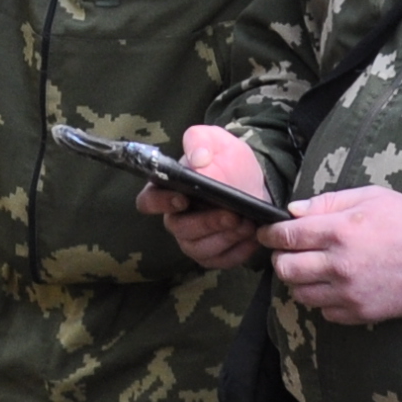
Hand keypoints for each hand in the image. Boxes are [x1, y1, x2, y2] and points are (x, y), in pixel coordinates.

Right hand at [137, 124, 273, 270]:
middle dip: (207, 223)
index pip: (148, 201)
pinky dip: (238, 252)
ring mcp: (192, 239)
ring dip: (225, 238)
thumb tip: (197, 159)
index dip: (161, 203)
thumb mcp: (215, 140)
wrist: (253, 180)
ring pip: (199, 249)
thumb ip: (201, 141)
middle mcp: (175, 217)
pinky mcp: (213, 254)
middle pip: (179, 229)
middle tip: (233, 214)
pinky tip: (251, 238)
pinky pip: (220, 261)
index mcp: (167, 189)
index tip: (183, 199)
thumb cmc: (227, 159)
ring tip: (247, 225)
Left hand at [260, 182, 401, 323]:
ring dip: (300, 281)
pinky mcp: (359, 312)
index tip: (266, 233)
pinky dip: (323, 300)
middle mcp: (339, 265)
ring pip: (301, 293)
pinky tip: (335, 286)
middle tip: (288, 253)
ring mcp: (348, 292)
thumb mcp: (371, 197)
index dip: (270, 234)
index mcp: (339, 231)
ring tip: (313, 269)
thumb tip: (294, 212)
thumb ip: (329, 202)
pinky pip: (325, 312)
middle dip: (281, 259)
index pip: (287, 236)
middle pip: (287, 269)